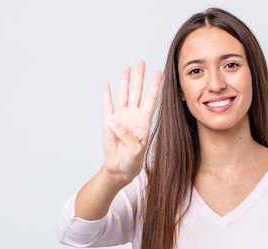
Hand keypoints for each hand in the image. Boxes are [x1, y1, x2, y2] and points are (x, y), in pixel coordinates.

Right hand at [102, 60, 161, 183]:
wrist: (120, 167)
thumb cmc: (133, 160)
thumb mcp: (136, 150)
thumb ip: (127, 136)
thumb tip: (113, 122)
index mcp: (144, 121)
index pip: (151, 99)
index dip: (155, 86)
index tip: (160, 72)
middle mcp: (133, 116)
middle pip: (137, 92)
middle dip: (140, 77)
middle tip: (142, 62)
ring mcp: (121, 117)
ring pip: (123, 94)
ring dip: (124, 81)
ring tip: (126, 67)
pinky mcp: (109, 122)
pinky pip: (108, 105)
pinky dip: (107, 94)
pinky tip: (107, 84)